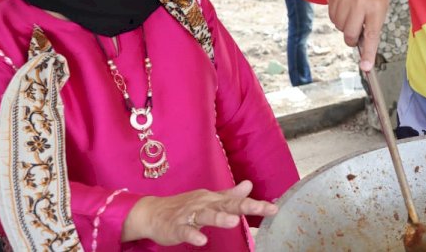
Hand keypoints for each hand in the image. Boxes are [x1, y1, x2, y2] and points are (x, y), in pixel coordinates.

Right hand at [121, 180, 277, 246]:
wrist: (151, 212)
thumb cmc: (184, 207)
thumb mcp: (209, 199)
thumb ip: (229, 195)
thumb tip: (249, 185)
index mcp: (213, 199)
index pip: (237, 201)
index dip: (256, 204)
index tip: (274, 208)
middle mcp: (204, 204)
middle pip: (226, 204)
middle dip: (245, 206)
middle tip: (263, 208)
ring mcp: (189, 215)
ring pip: (206, 215)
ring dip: (219, 217)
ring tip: (233, 221)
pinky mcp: (176, 227)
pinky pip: (185, 231)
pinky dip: (193, 235)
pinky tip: (202, 240)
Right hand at [328, 0, 388, 71]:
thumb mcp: (380, 7)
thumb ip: (373, 28)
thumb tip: (364, 54)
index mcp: (376, 7)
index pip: (372, 34)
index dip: (368, 52)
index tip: (366, 67)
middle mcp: (360, 2)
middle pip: (350, 34)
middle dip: (352, 39)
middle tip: (356, 32)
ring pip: (339, 27)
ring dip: (344, 26)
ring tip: (352, 13)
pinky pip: (332, 18)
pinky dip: (338, 18)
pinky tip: (344, 8)